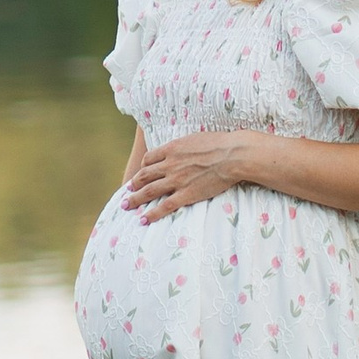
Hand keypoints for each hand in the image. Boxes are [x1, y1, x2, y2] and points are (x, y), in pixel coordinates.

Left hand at [122, 130, 256, 222]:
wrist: (232, 155)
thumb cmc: (219, 144)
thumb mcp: (195, 138)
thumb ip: (184, 146)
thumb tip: (182, 149)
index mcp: (172, 149)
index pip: (149, 159)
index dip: (142, 167)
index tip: (141, 173)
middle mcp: (170, 164)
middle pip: (144, 175)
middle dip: (133, 184)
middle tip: (127, 191)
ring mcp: (177, 180)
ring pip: (149, 191)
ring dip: (135, 199)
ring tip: (126, 206)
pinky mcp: (186, 194)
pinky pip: (164, 206)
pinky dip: (152, 214)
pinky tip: (144, 219)